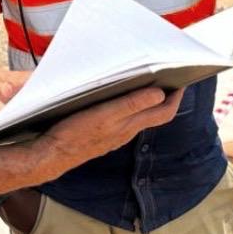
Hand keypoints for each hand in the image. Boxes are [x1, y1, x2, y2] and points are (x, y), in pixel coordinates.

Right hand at [33, 86, 183, 181]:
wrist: (52, 155)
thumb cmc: (75, 135)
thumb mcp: (105, 115)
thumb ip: (133, 105)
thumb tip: (160, 94)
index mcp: (130, 125)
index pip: (165, 113)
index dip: (176, 97)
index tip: (181, 81)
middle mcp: (126, 132)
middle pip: (155, 115)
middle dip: (165, 97)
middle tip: (168, 78)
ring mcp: (115, 136)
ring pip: (139, 118)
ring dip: (147, 102)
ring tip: (147, 83)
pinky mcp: (102, 137)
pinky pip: (124, 121)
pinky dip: (130, 108)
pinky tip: (120, 100)